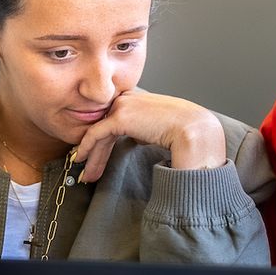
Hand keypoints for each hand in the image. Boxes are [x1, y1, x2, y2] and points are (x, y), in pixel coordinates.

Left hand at [74, 90, 225, 182]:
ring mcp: (122, 106)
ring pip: (98, 133)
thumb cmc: (185, 129)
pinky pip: (96, 134)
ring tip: (87, 176)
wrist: (193, 129)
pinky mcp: (119, 117)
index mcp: (137, 99)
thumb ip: (145, 127)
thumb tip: (137, 137)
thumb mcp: (159, 125)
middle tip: (87, 170)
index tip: (97, 157)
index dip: (104, 140)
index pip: (114, 120)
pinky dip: (86, 148)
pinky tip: (81, 160)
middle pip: (104, 127)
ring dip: (92, 156)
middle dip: (95, 151)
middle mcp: (127, 99)